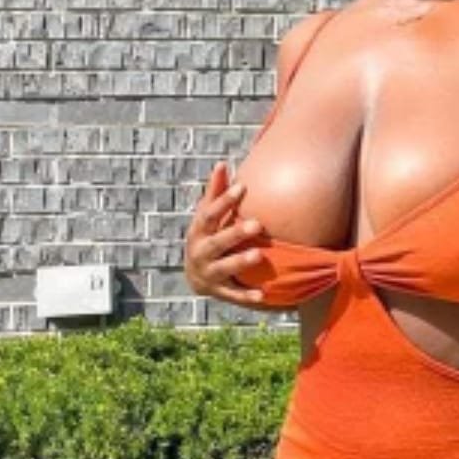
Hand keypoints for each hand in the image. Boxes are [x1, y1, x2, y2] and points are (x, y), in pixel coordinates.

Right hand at [184, 161, 269, 307]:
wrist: (195, 276)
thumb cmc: (207, 237)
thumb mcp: (206, 217)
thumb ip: (216, 193)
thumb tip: (222, 163)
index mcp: (198, 231)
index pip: (209, 214)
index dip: (224, 200)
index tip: (242, 186)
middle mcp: (200, 252)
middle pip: (217, 242)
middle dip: (235, 233)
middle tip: (257, 223)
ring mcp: (209, 273)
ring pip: (224, 268)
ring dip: (240, 262)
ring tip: (259, 255)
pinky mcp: (219, 291)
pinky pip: (233, 294)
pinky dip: (247, 295)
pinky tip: (263, 295)